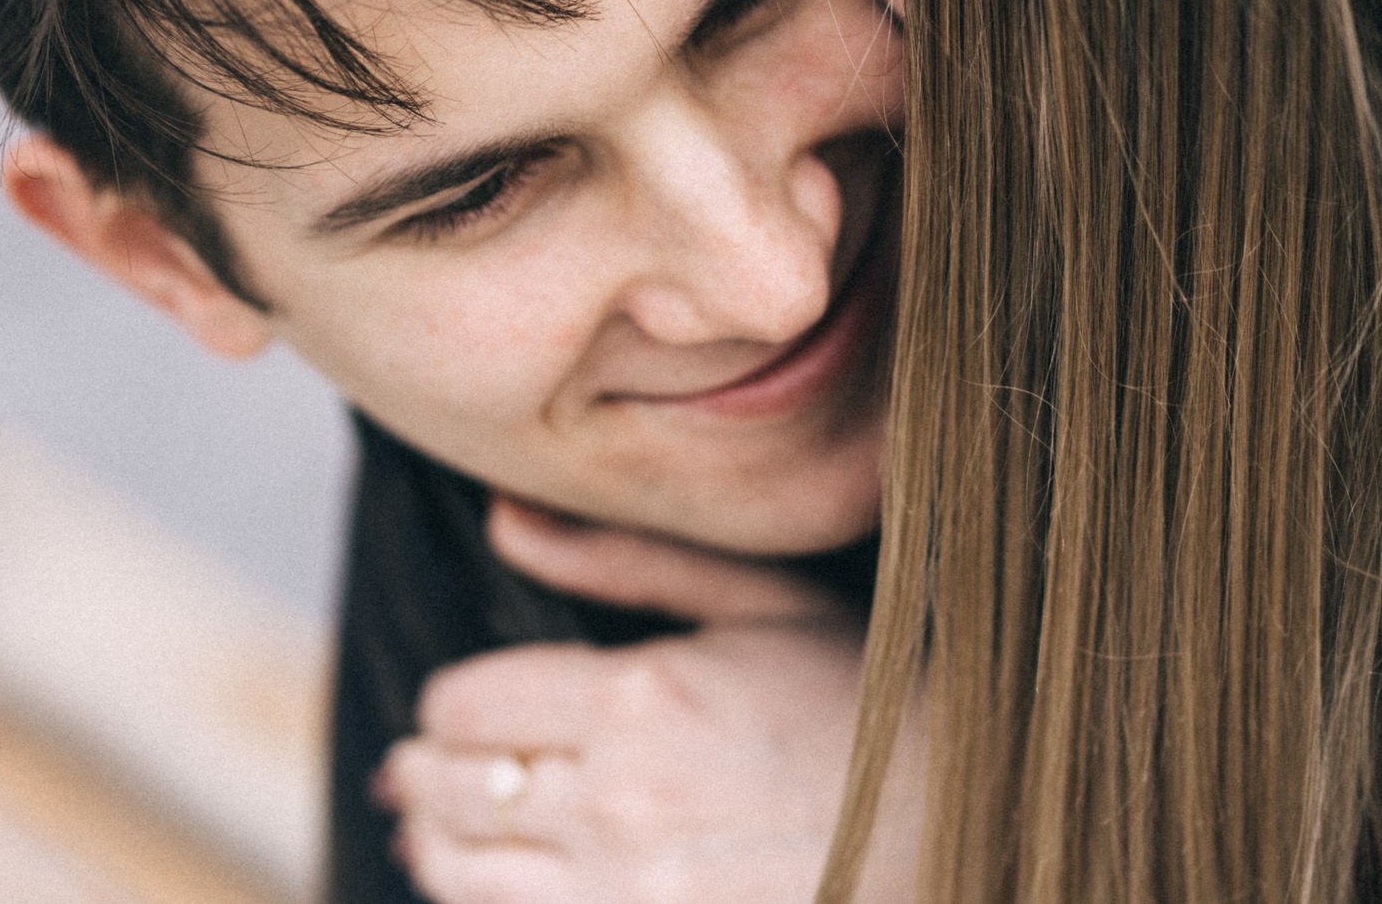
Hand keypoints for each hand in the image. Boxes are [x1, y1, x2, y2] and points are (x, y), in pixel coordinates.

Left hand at [375, 498, 904, 903]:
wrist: (964, 825)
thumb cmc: (865, 706)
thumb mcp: (756, 605)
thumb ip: (619, 560)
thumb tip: (502, 516)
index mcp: (640, 699)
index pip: (465, 704)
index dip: (447, 706)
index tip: (457, 711)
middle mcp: (619, 805)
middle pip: (451, 792)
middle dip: (423, 776)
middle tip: (417, 772)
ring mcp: (628, 899)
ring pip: (464, 876)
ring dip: (438, 849)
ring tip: (437, 834)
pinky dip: (493, 903)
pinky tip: (502, 886)